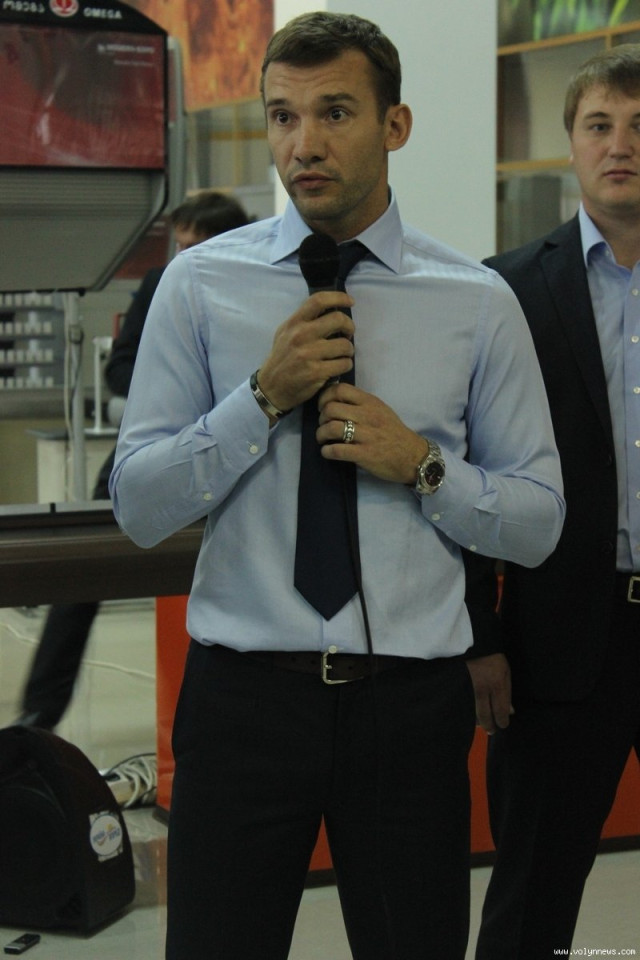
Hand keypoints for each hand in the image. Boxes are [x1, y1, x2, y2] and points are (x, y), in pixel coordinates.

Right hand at [256, 292, 355, 412]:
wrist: (271, 388)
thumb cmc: (282, 358)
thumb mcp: (285, 333)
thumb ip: (303, 321)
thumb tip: (329, 309)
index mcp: (294, 323)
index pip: (319, 300)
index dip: (339, 297)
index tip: (350, 301)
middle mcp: (301, 335)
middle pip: (338, 319)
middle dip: (349, 326)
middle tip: (348, 334)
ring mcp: (309, 354)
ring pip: (345, 345)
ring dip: (349, 350)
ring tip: (343, 354)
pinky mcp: (316, 372)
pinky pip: (344, 364)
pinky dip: (346, 364)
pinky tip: (339, 366)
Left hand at [315, 381, 428, 483]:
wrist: (413, 456)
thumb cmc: (394, 432)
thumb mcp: (381, 410)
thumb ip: (361, 403)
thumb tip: (336, 399)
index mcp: (371, 402)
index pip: (340, 389)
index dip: (325, 397)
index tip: (322, 407)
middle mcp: (368, 416)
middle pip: (331, 409)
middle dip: (321, 418)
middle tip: (323, 425)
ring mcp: (366, 435)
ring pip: (331, 428)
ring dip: (321, 435)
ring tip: (323, 439)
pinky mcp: (365, 454)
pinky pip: (337, 450)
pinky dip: (327, 451)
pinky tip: (328, 452)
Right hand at [465, 653, 512, 733]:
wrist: (472, 641)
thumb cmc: (493, 657)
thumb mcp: (506, 672)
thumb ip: (508, 693)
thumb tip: (510, 711)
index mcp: (497, 684)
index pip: (500, 711)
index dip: (502, 721)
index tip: (503, 725)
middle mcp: (481, 688)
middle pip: (484, 715)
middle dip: (489, 726)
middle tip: (491, 731)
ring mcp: (468, 687)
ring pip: (471, 711)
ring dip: (477, 720)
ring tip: (481, 724)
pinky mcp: (458, 686)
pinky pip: (464, 704)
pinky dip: (468, 711)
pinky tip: (470, 715)